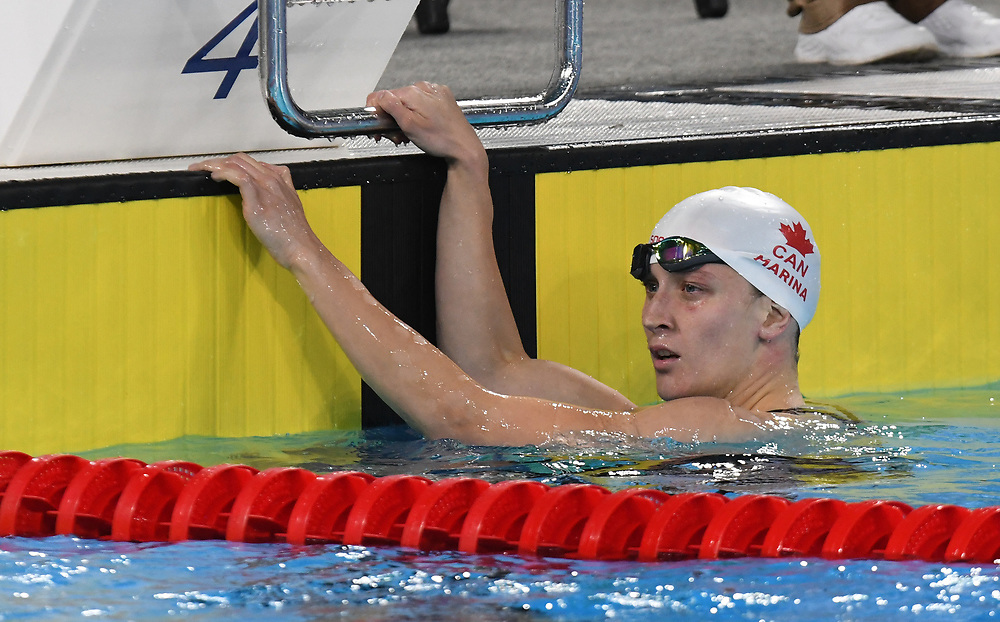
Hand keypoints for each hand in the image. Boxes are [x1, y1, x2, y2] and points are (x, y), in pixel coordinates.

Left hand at [189, 153, 316, 268]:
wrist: (301, 248)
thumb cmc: (295, 234)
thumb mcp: (291, 205)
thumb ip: (280, 192)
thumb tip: (262, 188)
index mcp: (280, 180)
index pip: (252, 162)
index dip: (232, 162)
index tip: (220, 168)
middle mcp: (272, 180)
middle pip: (240, 159)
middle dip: (218, 160)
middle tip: (204, 168)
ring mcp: (265, 188)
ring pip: (236, 164)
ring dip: (214, 164)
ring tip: (200, 170)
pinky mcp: (257, 200)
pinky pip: (237, 177)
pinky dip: (222, 173)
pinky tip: (214, 177)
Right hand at [366, 82, 483, 163]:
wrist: (465, 148)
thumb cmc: (442, 140)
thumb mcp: (410, 125)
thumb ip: (391, 107)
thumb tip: (378, 97)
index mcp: (414, 92)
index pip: (381, 96)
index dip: (376, 113)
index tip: (379, 128)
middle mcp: (425, 88)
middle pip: (395, 100)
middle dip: (391, 119)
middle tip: (396, 136)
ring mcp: (435, 92)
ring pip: (408, 103)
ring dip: (403, 119)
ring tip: (410, 135)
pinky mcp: (443, 99)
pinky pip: (422, 104)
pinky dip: (417, 116)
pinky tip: (421, 128)